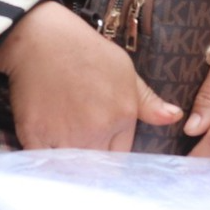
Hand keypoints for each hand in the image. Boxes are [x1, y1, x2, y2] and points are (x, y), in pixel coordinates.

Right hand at [0, 1, 182, 150]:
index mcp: (122, 116)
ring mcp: (65, 135)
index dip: (113, 154)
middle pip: (100, 168)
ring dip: (70, 166)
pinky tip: (46, 148)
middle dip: (94, 166)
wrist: (43, 39)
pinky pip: (42, 163)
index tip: (104, 150)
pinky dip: (43, 162)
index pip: (123, 156)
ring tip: (65, 149)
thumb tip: (175, 117)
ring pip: (72, 170)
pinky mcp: (35, 136)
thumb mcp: (126, 72)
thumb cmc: (87, 52)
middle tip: (84, 153)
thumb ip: (149, 102)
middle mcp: (97, 130)